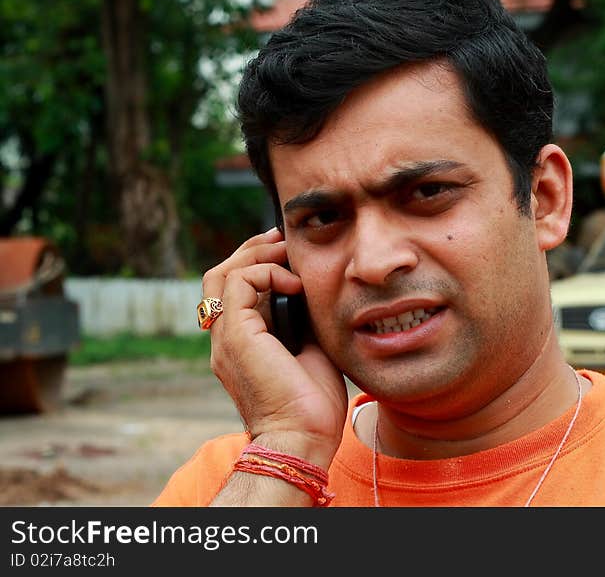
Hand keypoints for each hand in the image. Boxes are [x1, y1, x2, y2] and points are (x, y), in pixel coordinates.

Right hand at [201, 227, 348, 467]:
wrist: (304, 437)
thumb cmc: (312, 404)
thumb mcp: (310, 351)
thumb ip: (302, 322)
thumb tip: (310, 292)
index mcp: (242, 344)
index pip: (234, 291)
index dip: (258, 264)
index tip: (289, 253)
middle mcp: (226, 339)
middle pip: (219, 276)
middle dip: (252, 250)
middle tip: (283, 239)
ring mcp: (226, 338)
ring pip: (222, 274)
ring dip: (256, 255)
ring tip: (286, 253)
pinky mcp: (236, 335)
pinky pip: (239, 282)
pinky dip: (267, 272)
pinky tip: (294, 284)